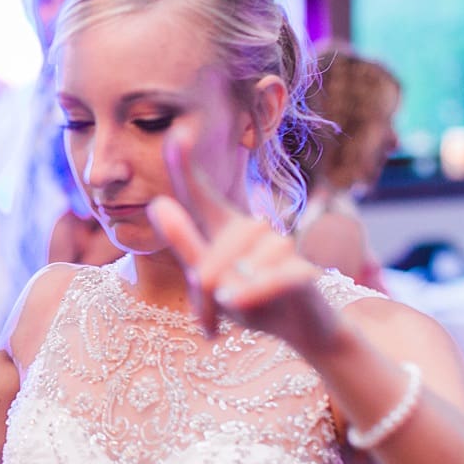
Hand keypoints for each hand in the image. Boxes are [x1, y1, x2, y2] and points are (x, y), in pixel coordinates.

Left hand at [146, 127, 335, 352]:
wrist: (304, 329)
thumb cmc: (250, 300)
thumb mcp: (209, 280)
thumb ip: (185, 244)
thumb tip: (159, 203)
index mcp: (222, 229)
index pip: (198, 195)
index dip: (184, 167)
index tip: (176, 134)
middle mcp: (252, 229)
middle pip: (210, 254)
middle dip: (203, 290)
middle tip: (207, 322)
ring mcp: (280, 248)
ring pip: (239, 269)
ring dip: (230, 300)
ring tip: (242, 310)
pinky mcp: (303, 271)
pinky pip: (270, 279)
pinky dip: (251, 294)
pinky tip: (238, 302)